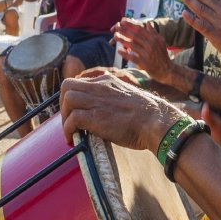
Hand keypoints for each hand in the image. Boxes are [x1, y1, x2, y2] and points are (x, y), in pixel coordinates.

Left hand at [60, 69, 183, 151]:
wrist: (157, 121)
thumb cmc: (148, 115)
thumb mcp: (128, 97)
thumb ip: (114, 98)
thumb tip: (106, 112)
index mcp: (108, 81)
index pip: (79, 81)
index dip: (72, 95)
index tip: (74, 109)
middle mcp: (100, 87)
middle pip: (67, 85)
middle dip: (63, 104)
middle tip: (68, 119)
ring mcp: (97, 101)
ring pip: (67, 98)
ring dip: (64, 116)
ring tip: (70, 130)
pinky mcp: (96, 117)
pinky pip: (72, 119)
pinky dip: (67, 129)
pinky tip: (72, 138)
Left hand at [113, 18, 171, 81]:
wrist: (167, 70)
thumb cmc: (162, 55)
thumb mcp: (161, 42)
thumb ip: (154, 32)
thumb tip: (148, 23)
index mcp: (154, 39)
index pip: (140, 29)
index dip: (130, 25)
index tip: (123, 21)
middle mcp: (151, 45)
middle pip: (135, 36)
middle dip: (124, 31)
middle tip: (116, 27)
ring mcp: (147, 54)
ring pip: (132, 45)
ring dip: (122, 40)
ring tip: (115, 36)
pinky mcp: (144, 63)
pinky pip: (132, 57)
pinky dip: (125, 53)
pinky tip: (119, 50)